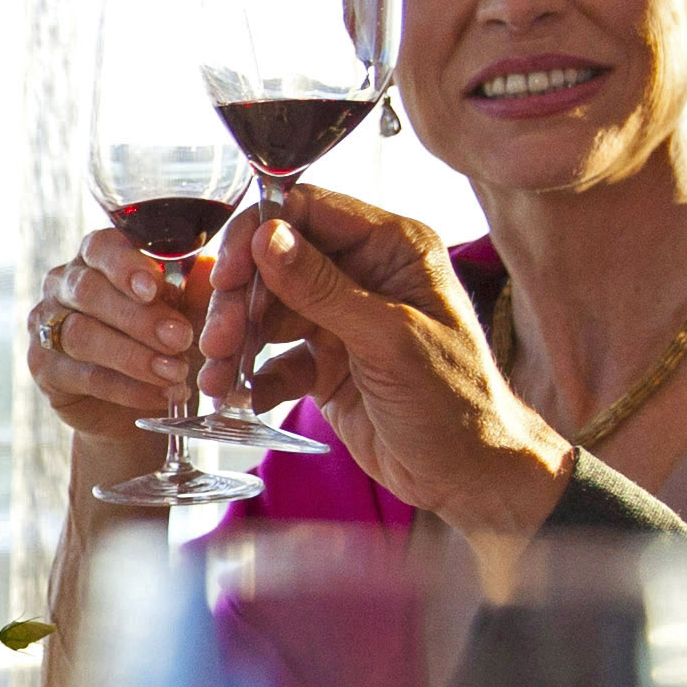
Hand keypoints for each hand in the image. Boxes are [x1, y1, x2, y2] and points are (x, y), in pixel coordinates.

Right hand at [25, 229, 202, 467]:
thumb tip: (216, 270)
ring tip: (174, 372)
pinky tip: (157, 394)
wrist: (137, 402)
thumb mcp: (187, 310)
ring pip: (81, 334)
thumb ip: (196, 288)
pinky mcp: (43, 368)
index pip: (100, 247)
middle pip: (88, 291)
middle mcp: (63, 284)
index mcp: (97, 257)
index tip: (154, 289)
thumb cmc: (162, 342)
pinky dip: (125, 388)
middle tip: (180, 339)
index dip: (125, 266)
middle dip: (138, 318)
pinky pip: (82, 375)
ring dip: (133, 356)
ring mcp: (45, 326)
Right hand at [220, 189, 574, 537]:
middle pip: (278, 262)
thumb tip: (269, 237)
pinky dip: (254, 375)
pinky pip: (275, 357)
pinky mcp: (327, 363)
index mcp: (394, 248)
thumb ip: (324, 288)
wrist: (469, 475)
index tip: (227, 273)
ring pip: (269, 311)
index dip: (259, 235)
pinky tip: (244, 396)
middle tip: (218, 339)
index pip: (310, 211)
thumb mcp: (389, 340)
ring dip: (238, 341)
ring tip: (217, 375)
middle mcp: (366, 274)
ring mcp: (343, 319)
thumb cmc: (456, 403)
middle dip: (241, 299)